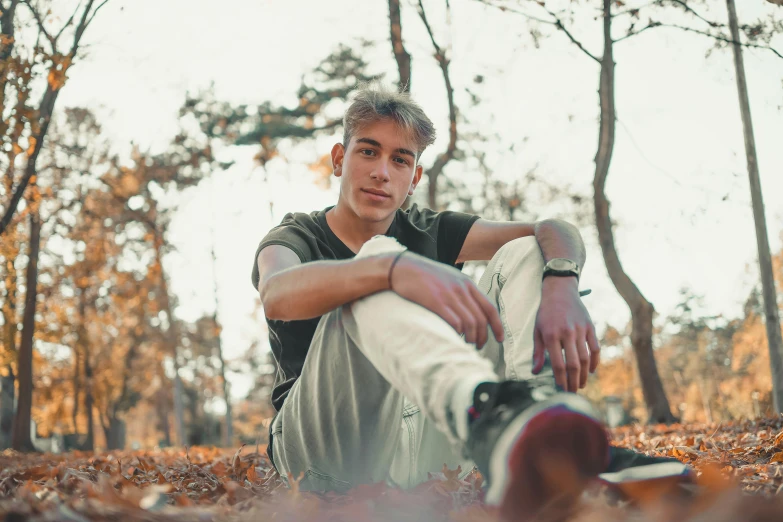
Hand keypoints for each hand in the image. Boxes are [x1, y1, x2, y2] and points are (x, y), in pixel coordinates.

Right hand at [389, 252, 503, 348]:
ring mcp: (449, 295)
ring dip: (471, 338)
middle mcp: (461, 289)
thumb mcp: (449, 277)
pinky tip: (454, 338)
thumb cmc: (424, 275)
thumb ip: (461, 290)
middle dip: (483, 336)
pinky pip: (454, 322)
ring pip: (470, 323)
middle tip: (479, 346)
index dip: (498, 325)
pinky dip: (458, 333)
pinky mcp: (436, 302)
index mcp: (467, 283)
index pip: (490, 308)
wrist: (402, 268)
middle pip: (481, 319)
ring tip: (467, 345)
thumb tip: (470, 309)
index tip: (500, 339)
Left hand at [533, 276, 599, 391]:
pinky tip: (590, 370)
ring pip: (585, 358)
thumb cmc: (546, 313)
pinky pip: (595, 348)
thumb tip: (535, 372)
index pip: (558, 364)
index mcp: (551, 335)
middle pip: (573, 364)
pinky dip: (595, 361)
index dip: (560, 379)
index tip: (560, 390)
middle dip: (573, 381)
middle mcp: (567, 333)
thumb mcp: (537, 331)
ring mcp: (580, 330)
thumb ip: (538, 352)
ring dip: (584, 374)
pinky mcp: (590, 326)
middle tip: (572, 392)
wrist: (560, 291)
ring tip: (580, 384)